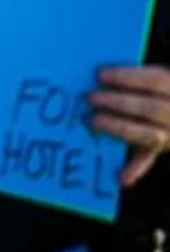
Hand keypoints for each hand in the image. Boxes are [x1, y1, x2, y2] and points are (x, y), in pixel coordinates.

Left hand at [90, 65, 169, 185]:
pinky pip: (147, 159)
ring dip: (120, 128)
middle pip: (150, 108)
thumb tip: (99, 73)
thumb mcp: (155, 75)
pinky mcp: (160, 149)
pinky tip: (122, 178)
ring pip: (148, 134)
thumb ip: (134, 75)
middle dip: (119, 102)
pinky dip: (135, 169)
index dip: (127, 77)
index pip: (154, 80)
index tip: (99, 75)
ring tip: (93, 121)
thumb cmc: (155, 87)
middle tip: (90, 98)